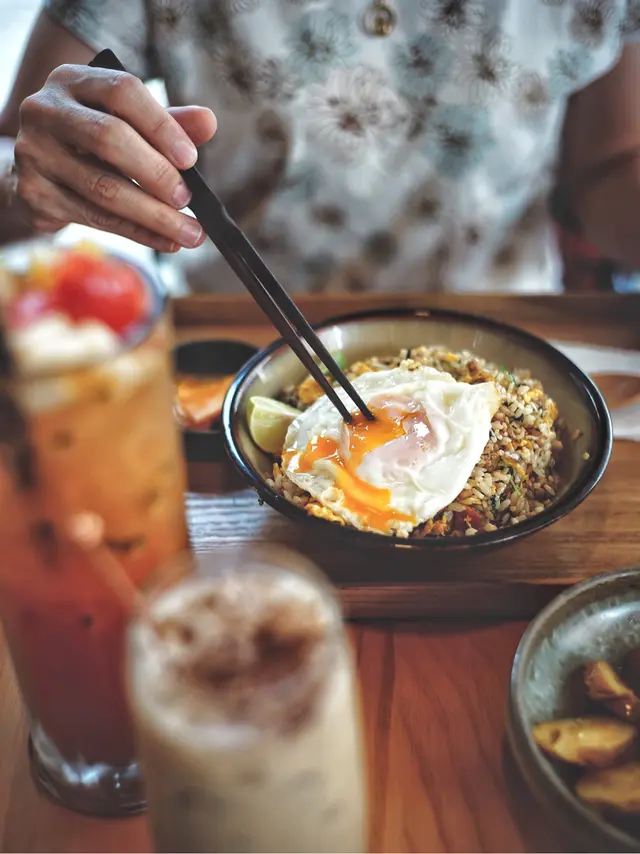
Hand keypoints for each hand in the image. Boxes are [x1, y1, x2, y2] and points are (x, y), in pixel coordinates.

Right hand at [13, 64, 216, 251]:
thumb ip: (168, 122)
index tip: (191, 159)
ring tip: (191, 234)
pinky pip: (96, 219)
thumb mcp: (128, 123)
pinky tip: (167, 242)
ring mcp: (35, 153)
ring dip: (155, 216)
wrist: (39, 169)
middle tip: (187, 199)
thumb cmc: (93, 140)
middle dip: (156, 173)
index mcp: (74, 81)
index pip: (122, 91)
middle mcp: (46, 111)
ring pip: (103, 188)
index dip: (161, 126)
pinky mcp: (34, 194)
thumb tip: (208, 122)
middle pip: (108, 138)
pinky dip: (138, 233)